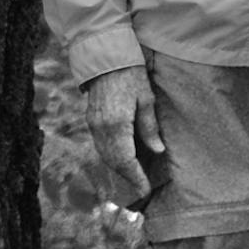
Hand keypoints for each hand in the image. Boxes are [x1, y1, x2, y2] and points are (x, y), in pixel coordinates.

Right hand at [85, 64, 164, 202]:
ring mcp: (93, 124)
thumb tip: (157, 151)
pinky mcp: (91, 120)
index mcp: (117, 124)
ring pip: (105, 155)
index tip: (146, 190)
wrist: (105, 58)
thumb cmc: (130, 75)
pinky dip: (111, 157)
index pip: (126, 160)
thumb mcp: (146, 99)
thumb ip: (149, 127)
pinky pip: (100, 145)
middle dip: (127, 177)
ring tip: (133, 177)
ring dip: (118, 168)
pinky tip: (121, 159)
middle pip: (113, 161)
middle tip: (141, 189)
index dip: (136, 177)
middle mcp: (101, 128)